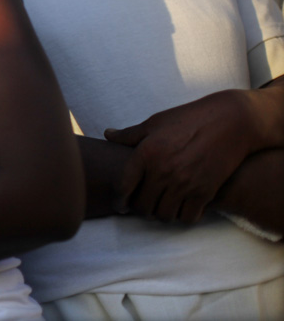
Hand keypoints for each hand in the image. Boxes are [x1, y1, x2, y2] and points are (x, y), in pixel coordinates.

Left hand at [104, 90, 254, 222]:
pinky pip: (187, 217)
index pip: (123, 187)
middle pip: (142, 206)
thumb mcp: (155, 122)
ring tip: (160, 206)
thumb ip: (129, 134)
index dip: (118, 201)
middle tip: (142, 205)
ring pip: (164, 215)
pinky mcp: (205, 192)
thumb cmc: (188, 119)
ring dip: (160, 214)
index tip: (119, 205)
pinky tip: (181, 207)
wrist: (230, 122)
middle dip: (139, 209)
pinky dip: (182, 216)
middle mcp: (163, 172)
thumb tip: (107, 134)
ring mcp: (185, 184)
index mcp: (146, 154)